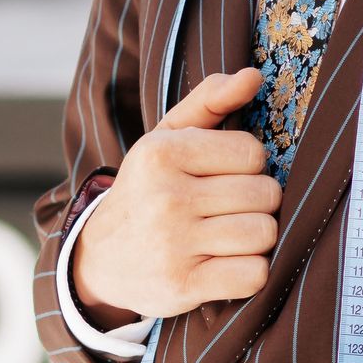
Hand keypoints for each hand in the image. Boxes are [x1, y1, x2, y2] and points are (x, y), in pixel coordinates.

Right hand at [69, 65, 277, 323]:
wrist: (98, 258)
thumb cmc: (148, 189)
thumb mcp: (167, 138)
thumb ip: (210, 100)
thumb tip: (253, 76)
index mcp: (162, 154)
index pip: (252, 152)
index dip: (247, 166)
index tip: (222, 176)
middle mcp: (165, 197)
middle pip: (264, 194)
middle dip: (255, 202)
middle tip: (227, 209)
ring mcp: (173, 245)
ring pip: (263, 234)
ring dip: (256, 238)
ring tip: (228, 236)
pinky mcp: (183, 286)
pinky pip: (254, 275)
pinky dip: (250, 272)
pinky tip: (226, 265)